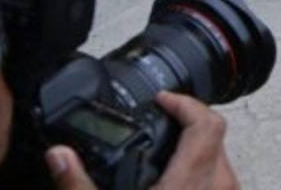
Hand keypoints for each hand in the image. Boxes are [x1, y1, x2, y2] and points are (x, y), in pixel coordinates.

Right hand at [46, 93, 238, 189]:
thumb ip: (78, 185)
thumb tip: (59, 155)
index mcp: (190, 182)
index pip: (206, 122)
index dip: (184, 103)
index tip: (161, 99)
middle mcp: (216, 187)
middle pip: (216, 133)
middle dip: (189, 118)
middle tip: (162, 116)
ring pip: (222, 156)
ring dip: (197, 143)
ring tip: (167, 143)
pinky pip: (221, 177)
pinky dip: (202, 167)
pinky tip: (176, 176)